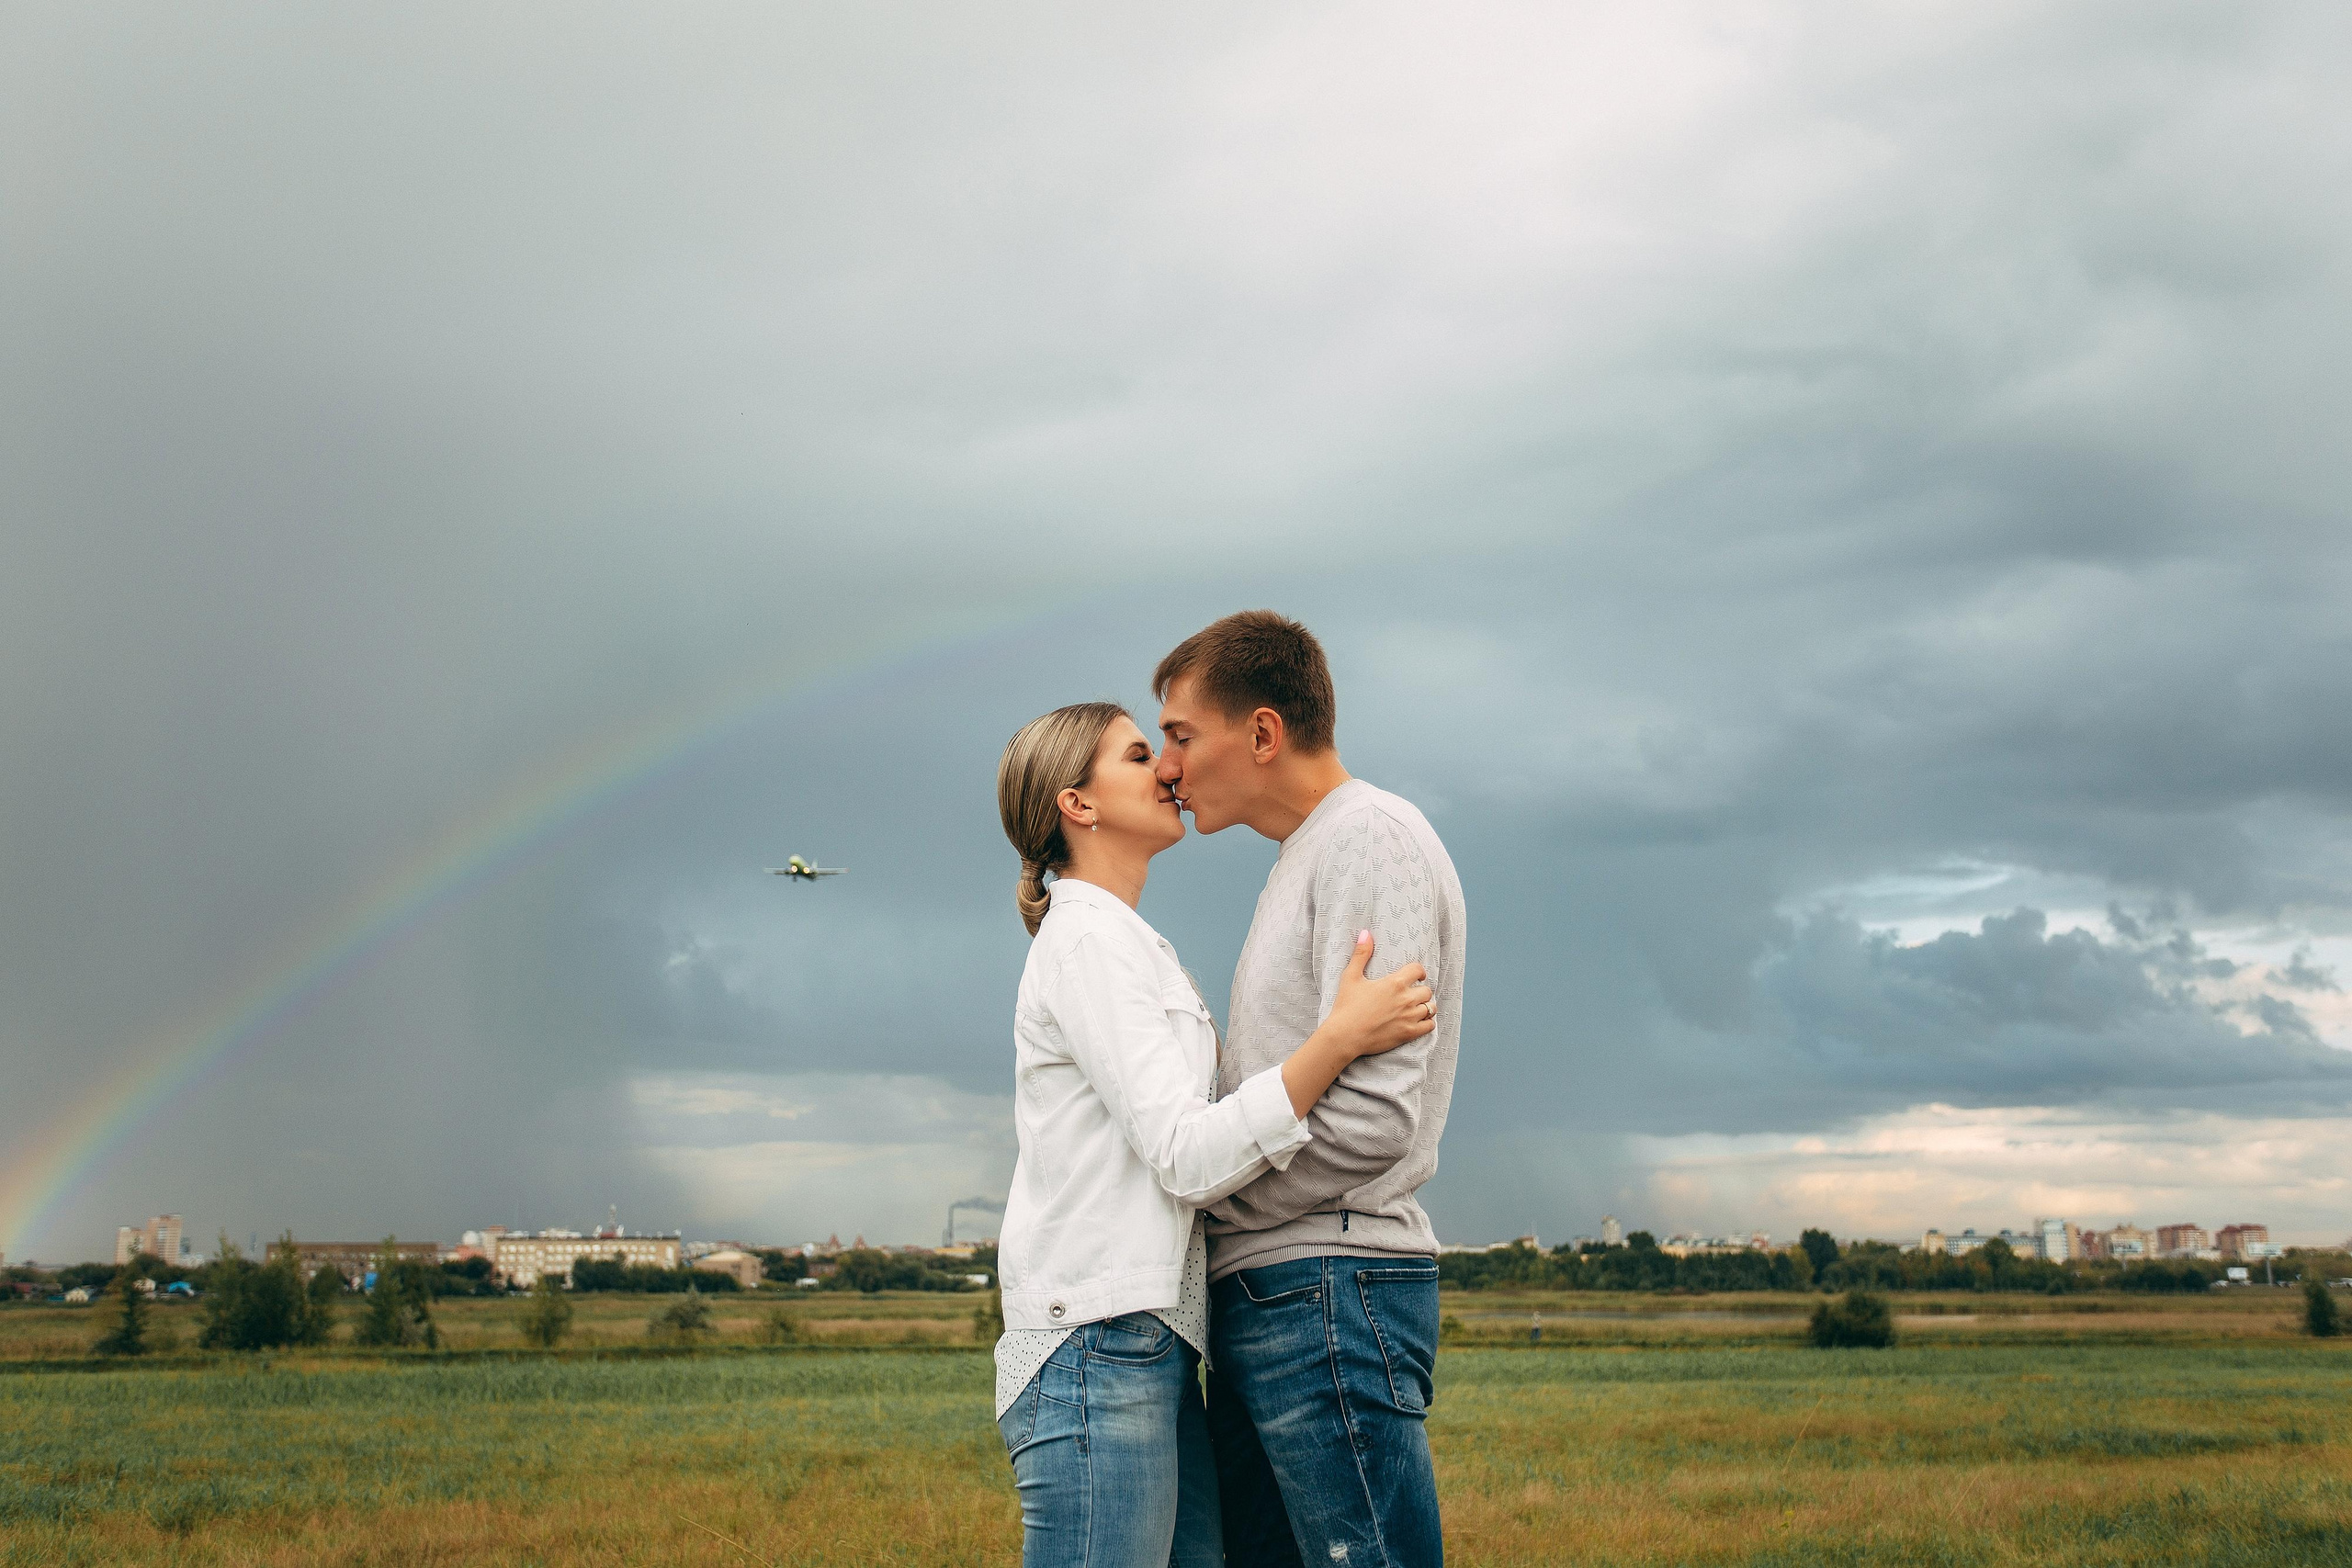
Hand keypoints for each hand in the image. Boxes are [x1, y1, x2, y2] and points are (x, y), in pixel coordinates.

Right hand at [1326, 930, 1434, 1058]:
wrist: (1345, 1036)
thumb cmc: (1346, 1006)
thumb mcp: (1351, 977)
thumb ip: (1361, 954)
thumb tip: (1366, 933)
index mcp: (1395, 983)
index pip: (1418, 970)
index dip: (1418, 971)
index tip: (1415, 976)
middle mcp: (1406, 999)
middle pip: (1427, 990)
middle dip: (1421, 990)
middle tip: (1412, 993)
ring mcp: (1409, 1017)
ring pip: (1431, 1007)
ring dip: (1426, 1006)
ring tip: (1417, 1007)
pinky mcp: (1409, 1033)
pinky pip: (1430, 1025)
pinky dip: (1427, 1022)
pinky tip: (1419, 1021)